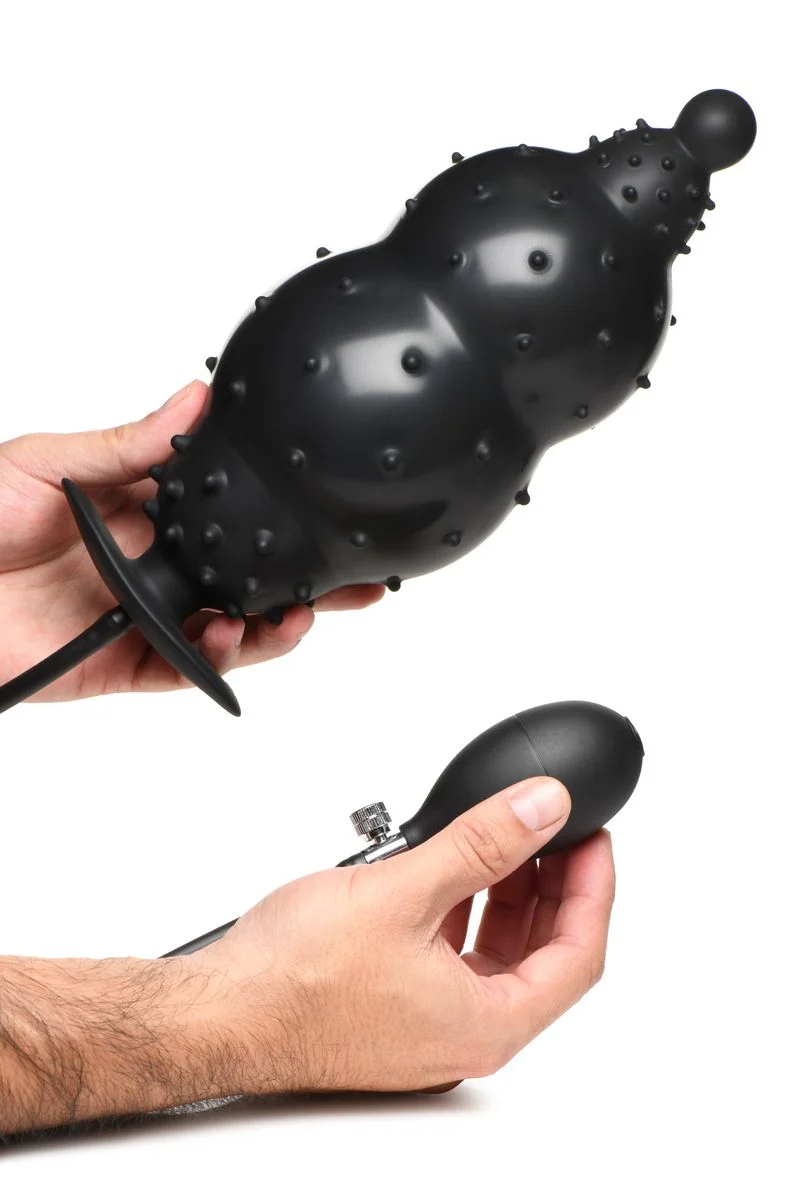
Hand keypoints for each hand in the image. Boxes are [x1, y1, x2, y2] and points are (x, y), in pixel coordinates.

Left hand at [0, 381, 383, 700]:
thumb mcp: (48, 460)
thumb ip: (126, 442)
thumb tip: (194, 398)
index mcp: (143, 510)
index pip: (229, 511)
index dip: (277, 513)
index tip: (324, 505)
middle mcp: (155, 566)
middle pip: (246, 575)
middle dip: (306, 578)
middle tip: (360, 576)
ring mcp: (146, 616)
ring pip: (231, 627)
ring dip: (275, 625)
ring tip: (303, 611)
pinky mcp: (127, 662)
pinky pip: (187, 665)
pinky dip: (218, 657)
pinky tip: (232, 633)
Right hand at [195, 776, 614, 1093]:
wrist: (216, 1009)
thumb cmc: (293, 978)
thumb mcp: (405, 891)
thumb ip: (482, 844)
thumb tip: (541, 809)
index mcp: (486, 1023)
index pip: (578, 954)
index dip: (595, 887)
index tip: (593, 837)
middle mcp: (464, 1033)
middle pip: (543, 953)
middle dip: (553, 883)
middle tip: (557, 828)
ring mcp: (428, 1023)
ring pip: (497, 952)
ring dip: (508, 891)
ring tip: (507, 835)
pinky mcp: (395, 1005)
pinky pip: (453, 954)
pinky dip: (463, 906)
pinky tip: (449, 866)